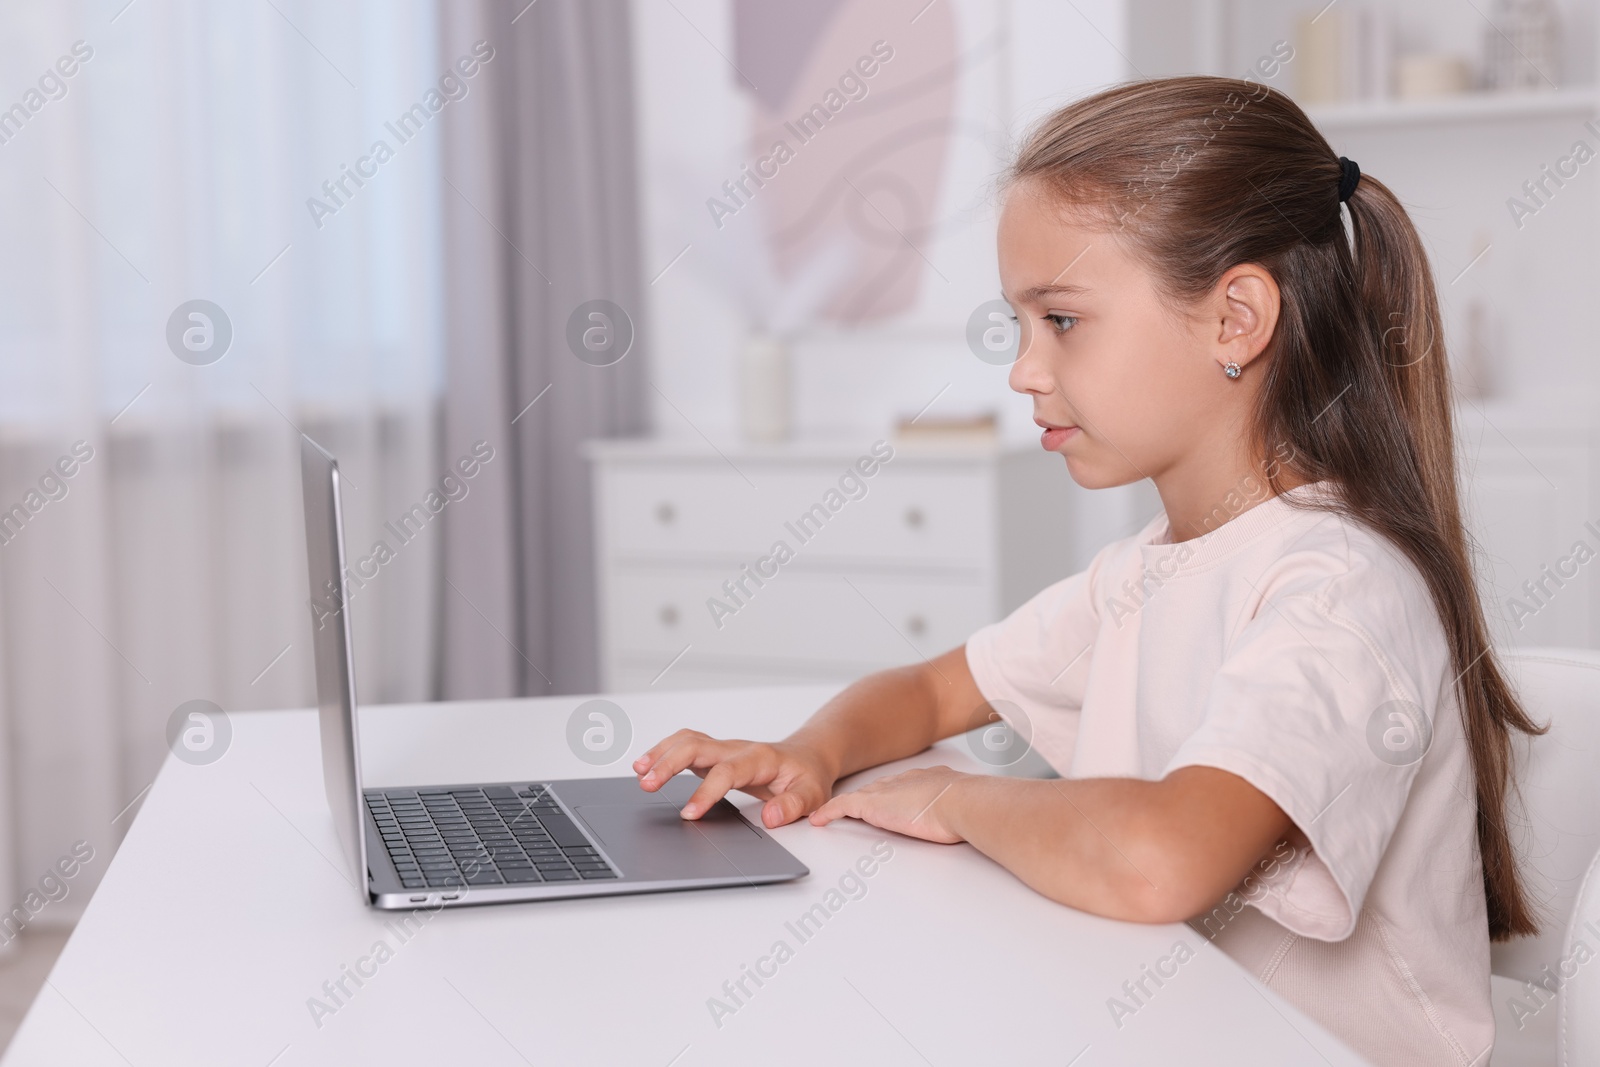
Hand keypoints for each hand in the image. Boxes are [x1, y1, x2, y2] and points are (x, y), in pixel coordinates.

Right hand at [633, 730, 837, 827]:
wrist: (806, 757)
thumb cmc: (807, 776)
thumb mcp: (813, 794)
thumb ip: (793, 805)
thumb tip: (770, 818)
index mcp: (760, 758)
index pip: (727, 772)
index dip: (706, 791)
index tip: (689, 813)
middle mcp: (737, 748)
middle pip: (697, 746)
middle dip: (669, 763)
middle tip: (647, 784)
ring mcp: (723, 749)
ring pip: (687, 740)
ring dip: (661, 753)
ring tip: (639, 771)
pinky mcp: (714, 754)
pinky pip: (684, 745)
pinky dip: (663, 752)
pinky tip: (646, 766)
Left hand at [809, 766, 967, 843]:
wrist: (961, 801)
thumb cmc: (968, 808)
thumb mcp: (963, 806)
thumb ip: (958, 811)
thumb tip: (969, 822)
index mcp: (926, 780)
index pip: (902, 787)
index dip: (892, 795)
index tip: (887, 802)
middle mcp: (903, 781)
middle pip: (878, 789)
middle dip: (866, 799)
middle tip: (854, 808)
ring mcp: (886, 792)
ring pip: (858, 798)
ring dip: (845, 807)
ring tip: (830, 814)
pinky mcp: (871, 804)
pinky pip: (841, 807)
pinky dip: (829, 812)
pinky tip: (818, 820)